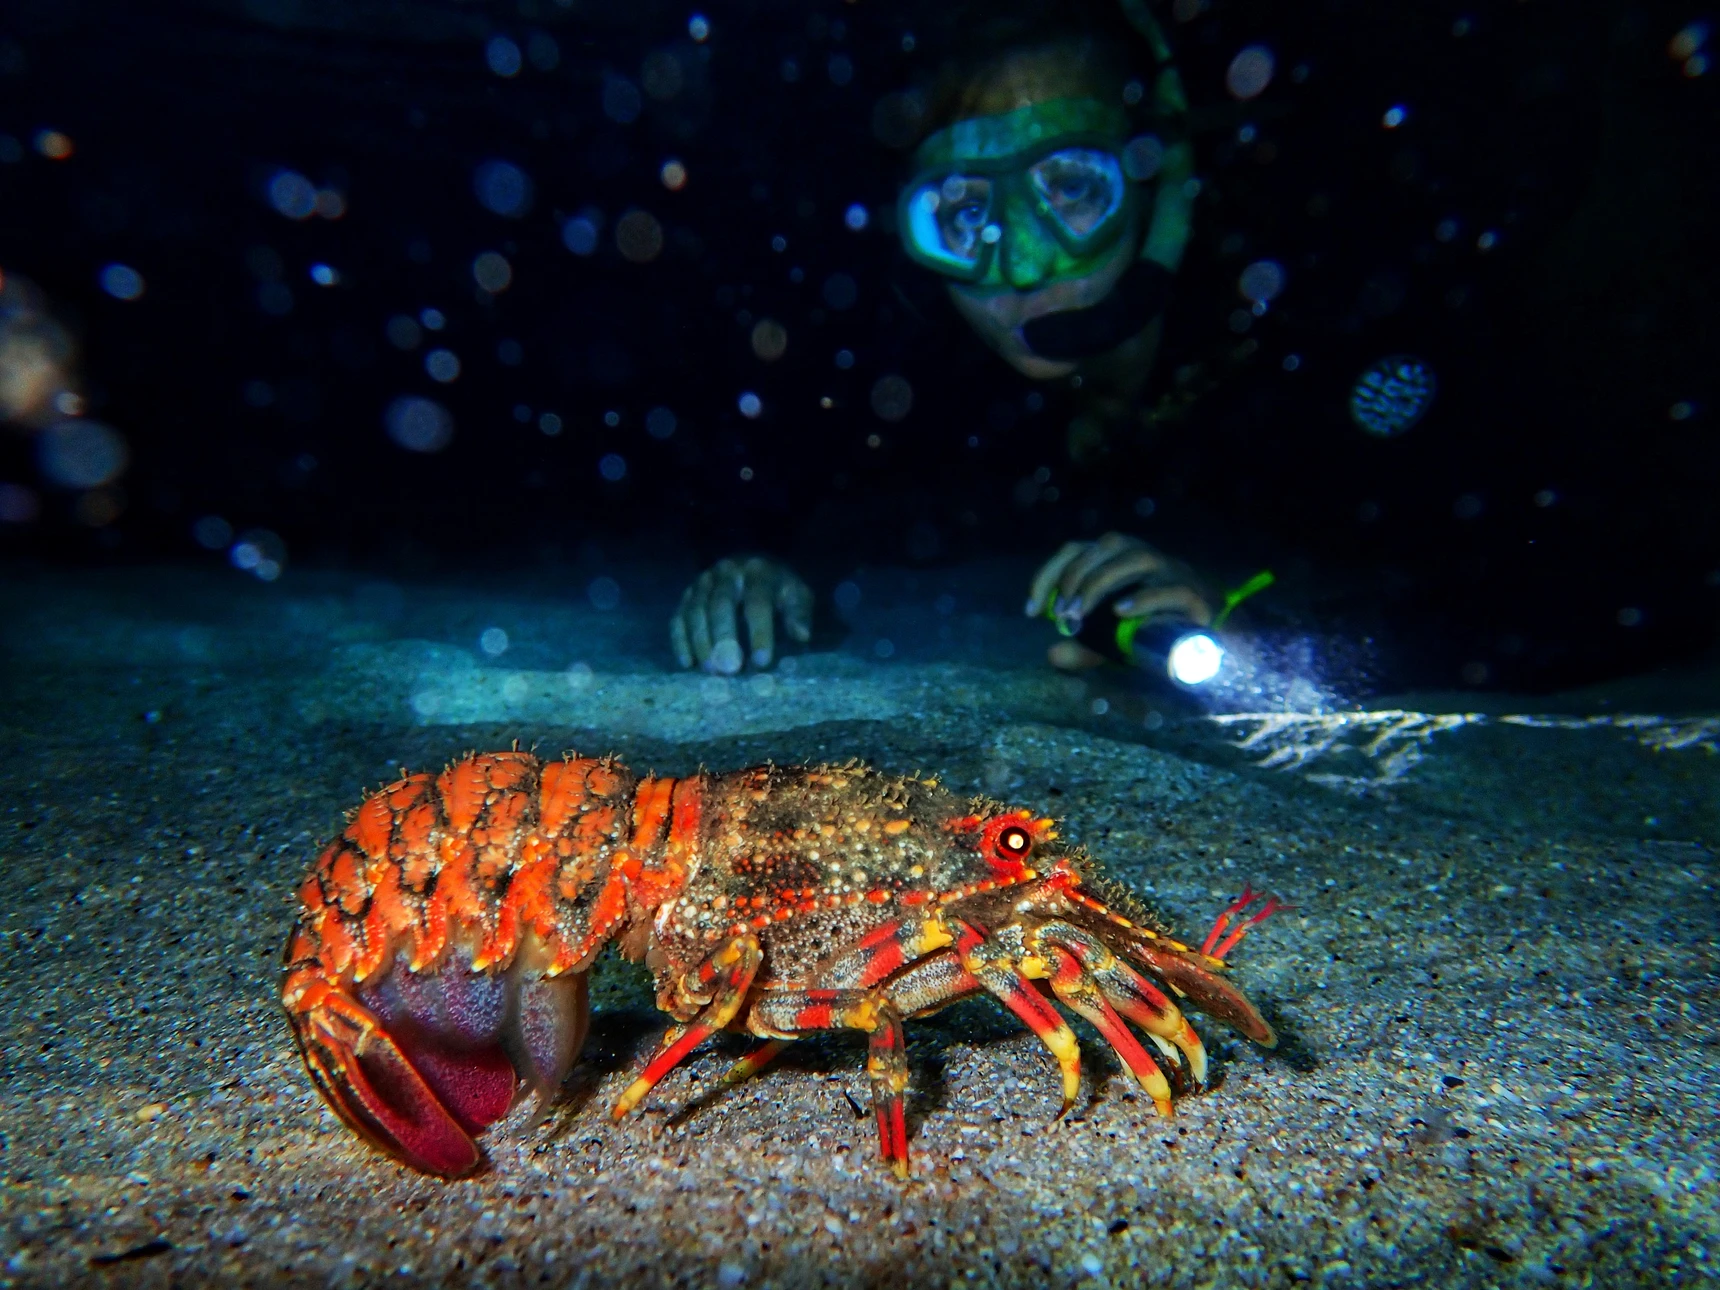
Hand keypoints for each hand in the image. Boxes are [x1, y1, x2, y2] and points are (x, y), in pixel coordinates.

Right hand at [671, 556, 812, 673]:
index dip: (759, 632)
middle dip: (724, 638)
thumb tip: (802, 635)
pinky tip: (687, 663)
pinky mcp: (688, 594)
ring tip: (711, 670)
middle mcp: (726, 572)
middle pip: (721, 604)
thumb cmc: (778, 588)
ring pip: (696, 610)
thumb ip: (800, 613)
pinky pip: (679, 617)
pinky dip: (680, 640)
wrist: (753, 565)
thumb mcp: (797, 594)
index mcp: (758, 572)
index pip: (757, 602)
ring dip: (701, 642)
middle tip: (730, 670)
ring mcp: (703, 582)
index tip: (762, 661)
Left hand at [1025, 533, 1213, 635]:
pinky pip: (1172, 589)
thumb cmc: (1158, 632)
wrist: (1217, 641)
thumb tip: (1053, 654)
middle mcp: (1146, 558)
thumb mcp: (1113, 644)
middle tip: (1060, 615)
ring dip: (1101, 583)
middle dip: (1075, 577)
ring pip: (1138, 558)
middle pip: (1107, 546)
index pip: (1077, 550)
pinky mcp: (1197, 595)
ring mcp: (1173, 572)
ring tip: (1079, 616)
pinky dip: (1145, 599)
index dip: (1049, 574)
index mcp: (1120, 561)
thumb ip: (1085, 648)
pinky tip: (1120, 614)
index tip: (1031, 611)